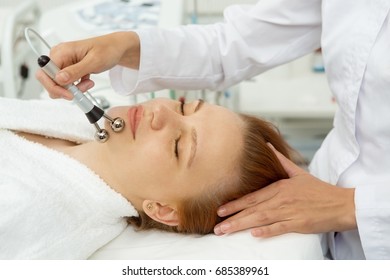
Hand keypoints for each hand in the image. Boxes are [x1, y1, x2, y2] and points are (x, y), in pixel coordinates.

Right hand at [36, 31, 139, 98]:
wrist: (116, 49)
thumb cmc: (107, 50)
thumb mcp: (93, 62)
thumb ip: (75, 71)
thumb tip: (59, 79)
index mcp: (61, 52)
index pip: (45, 73)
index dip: (55, 87)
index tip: (69, 94)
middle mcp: (59, 57)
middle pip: (50, 81)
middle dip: (65, 90)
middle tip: (81, 90)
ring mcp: (64, 63)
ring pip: (59, 84)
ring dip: (74, 89)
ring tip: (88, 83)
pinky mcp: (70, 69)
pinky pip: (67, 83)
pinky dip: (77, 87)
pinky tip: (88, 81)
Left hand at [214, 145, 356, 237]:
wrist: (342, 203)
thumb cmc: (319, 190)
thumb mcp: (298, 173)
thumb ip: (281, 161)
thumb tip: (267, 145)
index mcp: (279, 187)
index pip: (252, 197)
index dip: (235, 204)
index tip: (219, 209)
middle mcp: (281, 199)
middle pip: (252, 208)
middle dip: (232, 217)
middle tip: (216, 226)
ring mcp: (290, 211)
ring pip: (261, 218)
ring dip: (242, 225)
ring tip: (225, 231)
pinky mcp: (300, 224)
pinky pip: (280, 228)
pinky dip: (267, 230)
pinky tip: (254, 234)